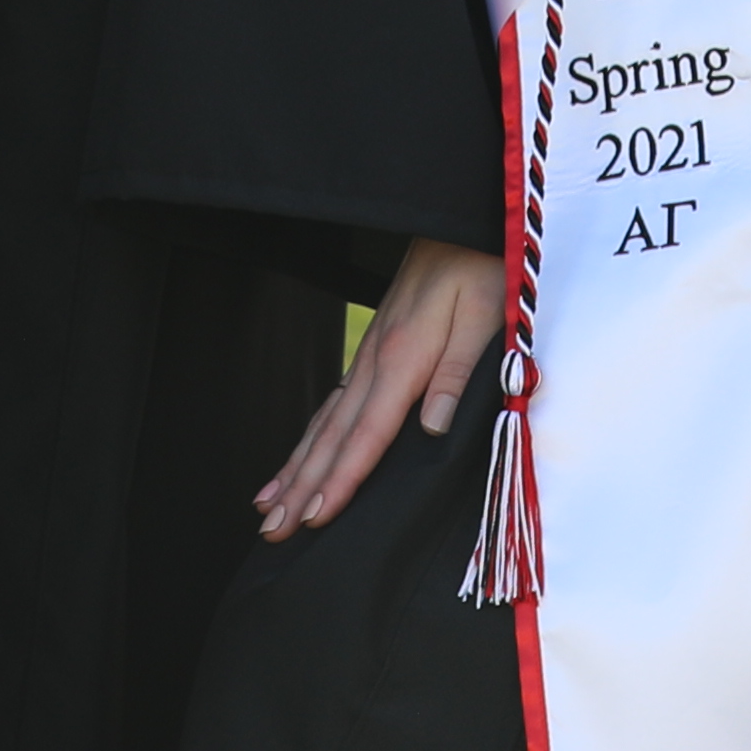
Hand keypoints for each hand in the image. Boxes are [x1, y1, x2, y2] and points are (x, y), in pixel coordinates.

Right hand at [258, 235, 506, 540]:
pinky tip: (297, 458)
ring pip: (323, 423)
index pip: (367, 434)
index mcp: (403, 359)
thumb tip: (430, 428)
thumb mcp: (484, 315)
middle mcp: (375, 362)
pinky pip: (332, 404)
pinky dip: (309, 437)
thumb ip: (454, 371)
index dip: (342, 480)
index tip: (314, 519)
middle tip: (273, 530)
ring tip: (266, 506)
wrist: (458, 221)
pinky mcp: (373, 351)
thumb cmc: (479, 266)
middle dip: (301, 487)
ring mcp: (368, 357)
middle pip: (332, 437)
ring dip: (295, 468)